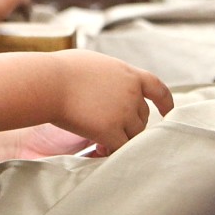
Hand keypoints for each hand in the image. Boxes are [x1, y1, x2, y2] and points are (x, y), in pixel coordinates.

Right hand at [49, 49, 172, 154]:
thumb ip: (108, 75)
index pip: (158, 89)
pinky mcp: (111, 131)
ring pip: (133, 134)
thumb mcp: (92, 63)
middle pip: (142, 116)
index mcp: (128, 74)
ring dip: (120, 139)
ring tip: (100, 142)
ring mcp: (123, 113)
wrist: (47, 82)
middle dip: (128, 124)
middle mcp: (131, 93)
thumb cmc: (59, 70)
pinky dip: (112, 151)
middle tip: (107, 129)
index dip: (166, 102)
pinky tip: (98, 150)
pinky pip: (121, 147)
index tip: (167, 112)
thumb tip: (107, 82)